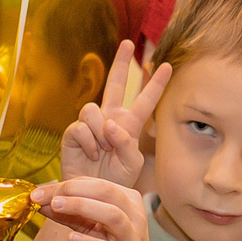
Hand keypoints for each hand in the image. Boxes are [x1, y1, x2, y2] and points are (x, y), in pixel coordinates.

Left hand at [32, 177, 154, 240]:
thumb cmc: (111, 240)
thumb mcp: (89, 223)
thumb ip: (67, 211)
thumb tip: (39, 200)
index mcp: (127, 198)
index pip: (96, 183)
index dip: (68, 185)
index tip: (40, 193)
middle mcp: (134, 214)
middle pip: (107, 192)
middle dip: (76, 191)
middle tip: (51, 197)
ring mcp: (133, 237)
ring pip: (113, 216)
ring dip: (83, 207)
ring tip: (56, 207)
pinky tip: (71, 239)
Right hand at [59, 40, 171, 188]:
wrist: (93, 197)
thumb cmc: (115, 179)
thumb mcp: (132, 163)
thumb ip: (128, 142)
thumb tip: (110, 123)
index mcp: (129, 125)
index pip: (145, 100)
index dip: (155, 84)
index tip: (168, 66)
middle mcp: (109, 119)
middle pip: (115, 85)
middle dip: (120, 63)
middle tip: (127, 43)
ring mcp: (90, 125)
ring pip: (93, 109)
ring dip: (100, 131)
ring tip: (103, 150)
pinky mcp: (73, 132)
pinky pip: (82, 127)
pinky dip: (89, 142)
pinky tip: (91, 154)